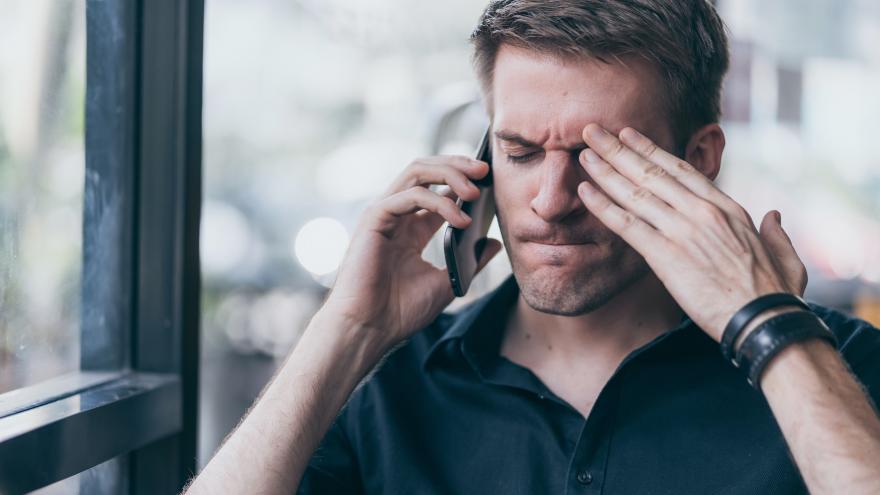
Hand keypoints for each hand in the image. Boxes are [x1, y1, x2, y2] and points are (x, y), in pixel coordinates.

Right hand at [322, 155, 502, 348]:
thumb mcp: (449, 282)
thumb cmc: (400, 311)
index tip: (491, 180)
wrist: (370, 330)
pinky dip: (439, 203)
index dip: (463, 179)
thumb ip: (470, 260)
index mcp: (411, 228)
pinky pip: (410, 195)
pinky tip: (460, 220)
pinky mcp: (374, 219)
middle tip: (484, 170)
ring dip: (450, 175)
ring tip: (475, 190)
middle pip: (426, 170)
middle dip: (457, 164)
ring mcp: (384, 214)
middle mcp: (396, 215)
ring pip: (417, 172)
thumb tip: (494, 242)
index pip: (437, 188)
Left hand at [577, 124, 807, 341]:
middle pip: (652, 172)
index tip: (629, 135)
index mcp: (727, 208)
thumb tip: (775, 215)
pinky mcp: (666, 256)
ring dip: (605, 170)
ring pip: (636, 193)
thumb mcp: (785, 256)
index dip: (651, 150)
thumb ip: (776, 232)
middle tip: (592, 131)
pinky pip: (627, 225)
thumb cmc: (777, 294)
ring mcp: (682, 231)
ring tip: (583, 153)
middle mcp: (702, 212)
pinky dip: (603, 206)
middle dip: (618, 149)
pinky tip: (585, 191)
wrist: (765, 321)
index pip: (681, 170)